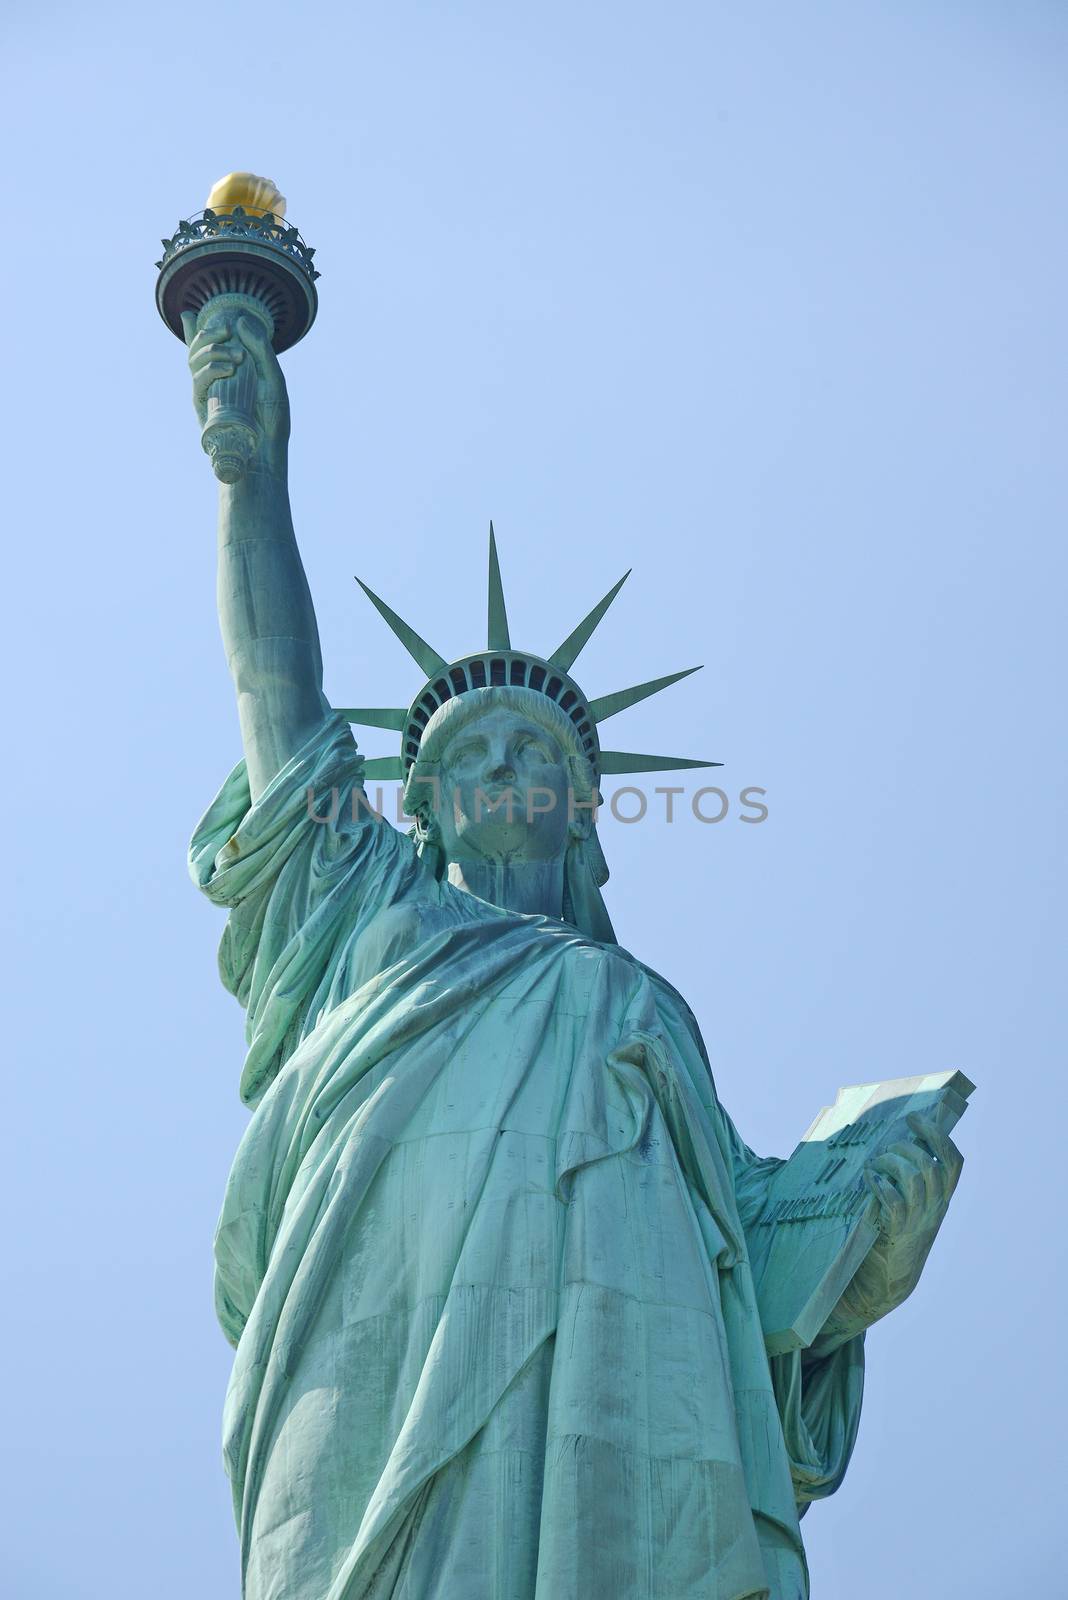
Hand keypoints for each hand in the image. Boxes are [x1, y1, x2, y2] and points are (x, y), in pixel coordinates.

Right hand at [181, 310, 290, 472]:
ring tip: (236, 357)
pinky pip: (198, 382)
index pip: (206, 348)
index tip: (187, 313)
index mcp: (228, 372)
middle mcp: (213, 381)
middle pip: (197, 349)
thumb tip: (241, 320)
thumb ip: (261, 350)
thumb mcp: (273, 379)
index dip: (191, 331)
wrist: (267, 454)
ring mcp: (206, 393)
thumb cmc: (272, 421)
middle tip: (227, 329)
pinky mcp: (202, 407)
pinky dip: (210, 370)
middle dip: (208, 333)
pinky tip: (228, 369)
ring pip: (194, 361)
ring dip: (212, 350)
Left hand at [814, 1115, 963, 1350]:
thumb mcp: (911, 1208)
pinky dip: (881, 1185)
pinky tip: (869, 1179)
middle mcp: (934, 1209)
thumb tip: (898, 1142)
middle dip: (907, 1147)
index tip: (917, 1118)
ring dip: (891, 1163)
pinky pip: (895, 1202)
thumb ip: (909, 1181)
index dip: (938, 1136)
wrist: (887, 1283)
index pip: (953, 1163)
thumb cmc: (893, 1236)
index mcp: (940, 1199)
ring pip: (916, 1179)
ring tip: (875, 1163)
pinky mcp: (896, 1233)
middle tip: (887, 1148)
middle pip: (931, 1166)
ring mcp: (917, 1221)